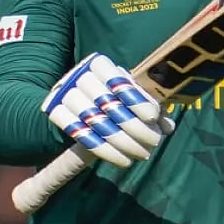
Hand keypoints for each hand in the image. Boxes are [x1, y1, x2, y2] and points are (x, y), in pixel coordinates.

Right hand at [43, 53, 173, 167]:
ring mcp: (64, 95)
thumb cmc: (115, 97)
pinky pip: (81, 136)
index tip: (153, 116)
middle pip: (107, 104)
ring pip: (95, 122)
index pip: (117, 79)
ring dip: (122, 143)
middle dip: (134, 126)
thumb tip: (168, 125)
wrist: (79, 102)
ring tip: (142, 154)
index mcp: (99, 63)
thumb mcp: (132, 95)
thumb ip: (150, 105)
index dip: (135, 98)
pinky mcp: (56, 113)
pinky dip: (105, 151)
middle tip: (154, 142)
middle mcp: (79, 76)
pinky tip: (124, 160)